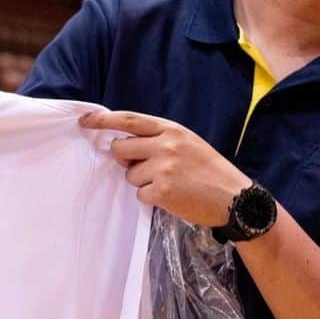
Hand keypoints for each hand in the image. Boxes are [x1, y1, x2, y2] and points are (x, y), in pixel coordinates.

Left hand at [80, 110, 250, 226]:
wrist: (235, 197)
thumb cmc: (209, 170)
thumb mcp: (187, 143)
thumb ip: (158, 139)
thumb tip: (124, 145)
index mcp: (171, 129)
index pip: (128, 120)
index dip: (103, 120)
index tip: (84, 121)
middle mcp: (165, 145)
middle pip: (120, 149)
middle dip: (124, 160)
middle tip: (145, 168)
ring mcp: (163, 168)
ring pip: (130, 175)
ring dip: (143, 182)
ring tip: (170, 184)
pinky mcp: (162, 191)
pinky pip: (140, 194)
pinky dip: (152, 198)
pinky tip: (172, 196)